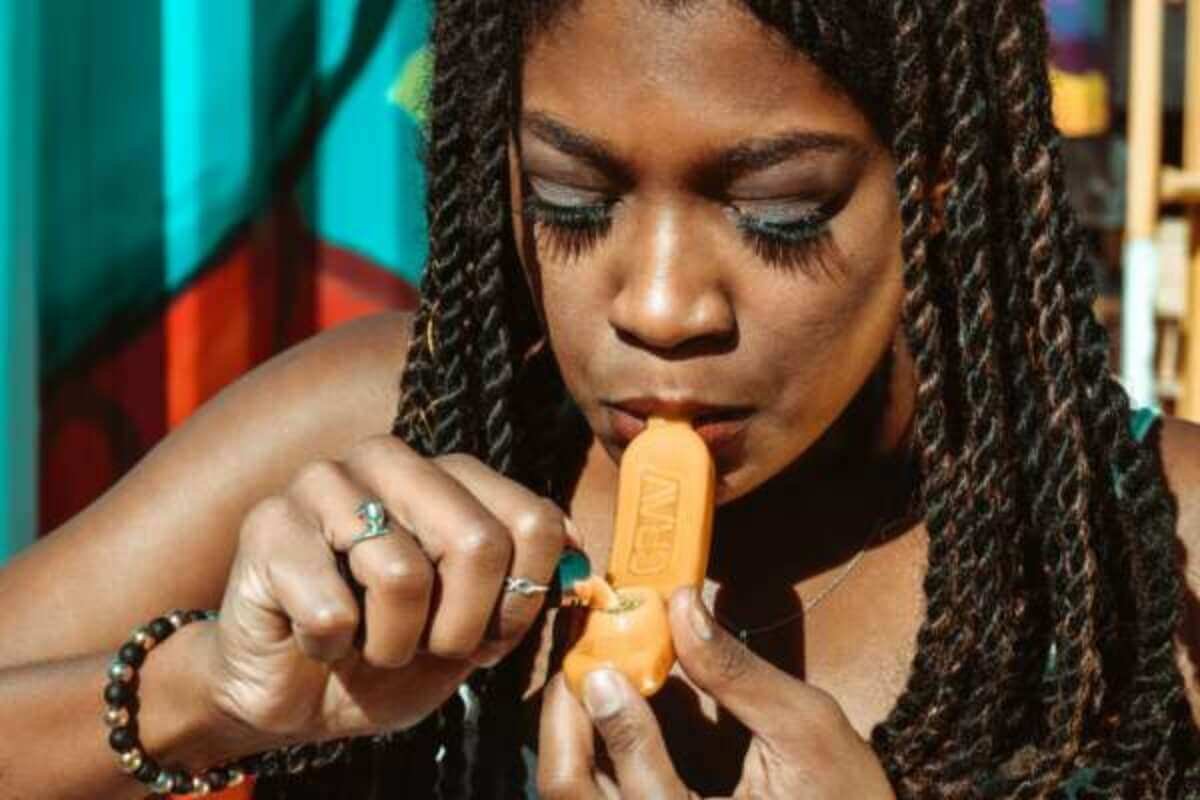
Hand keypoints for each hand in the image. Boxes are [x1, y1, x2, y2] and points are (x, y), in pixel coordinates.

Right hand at [199, 435, 569, 753]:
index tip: (487, 635)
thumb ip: (528, 587)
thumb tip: (583, 561)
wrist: (294, 693)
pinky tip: (316, 636)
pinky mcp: (267, 523)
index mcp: (450, 474)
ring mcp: (324, 482)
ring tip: (366, 640)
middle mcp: (391, 459)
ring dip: (392, 643)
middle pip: (479, 542)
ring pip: (403, 575)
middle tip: (425, 646)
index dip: (521, 601)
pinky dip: (331, 647)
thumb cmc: (392, 651)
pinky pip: (331, 608)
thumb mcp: (477, 629)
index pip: (534, 521)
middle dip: (461, 627)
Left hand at [538, 587, 894, 798]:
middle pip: (573, 795)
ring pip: (574, 798)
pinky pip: (601, 798)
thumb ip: (736, 672)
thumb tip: (680, 605)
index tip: (606, 659)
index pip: (635, 785)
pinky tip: (609, 713)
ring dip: (571, 735)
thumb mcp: (806, 729)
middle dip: (565, 720)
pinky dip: (592, 756)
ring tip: (589, 679)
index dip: (613, 713)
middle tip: (578, 661)